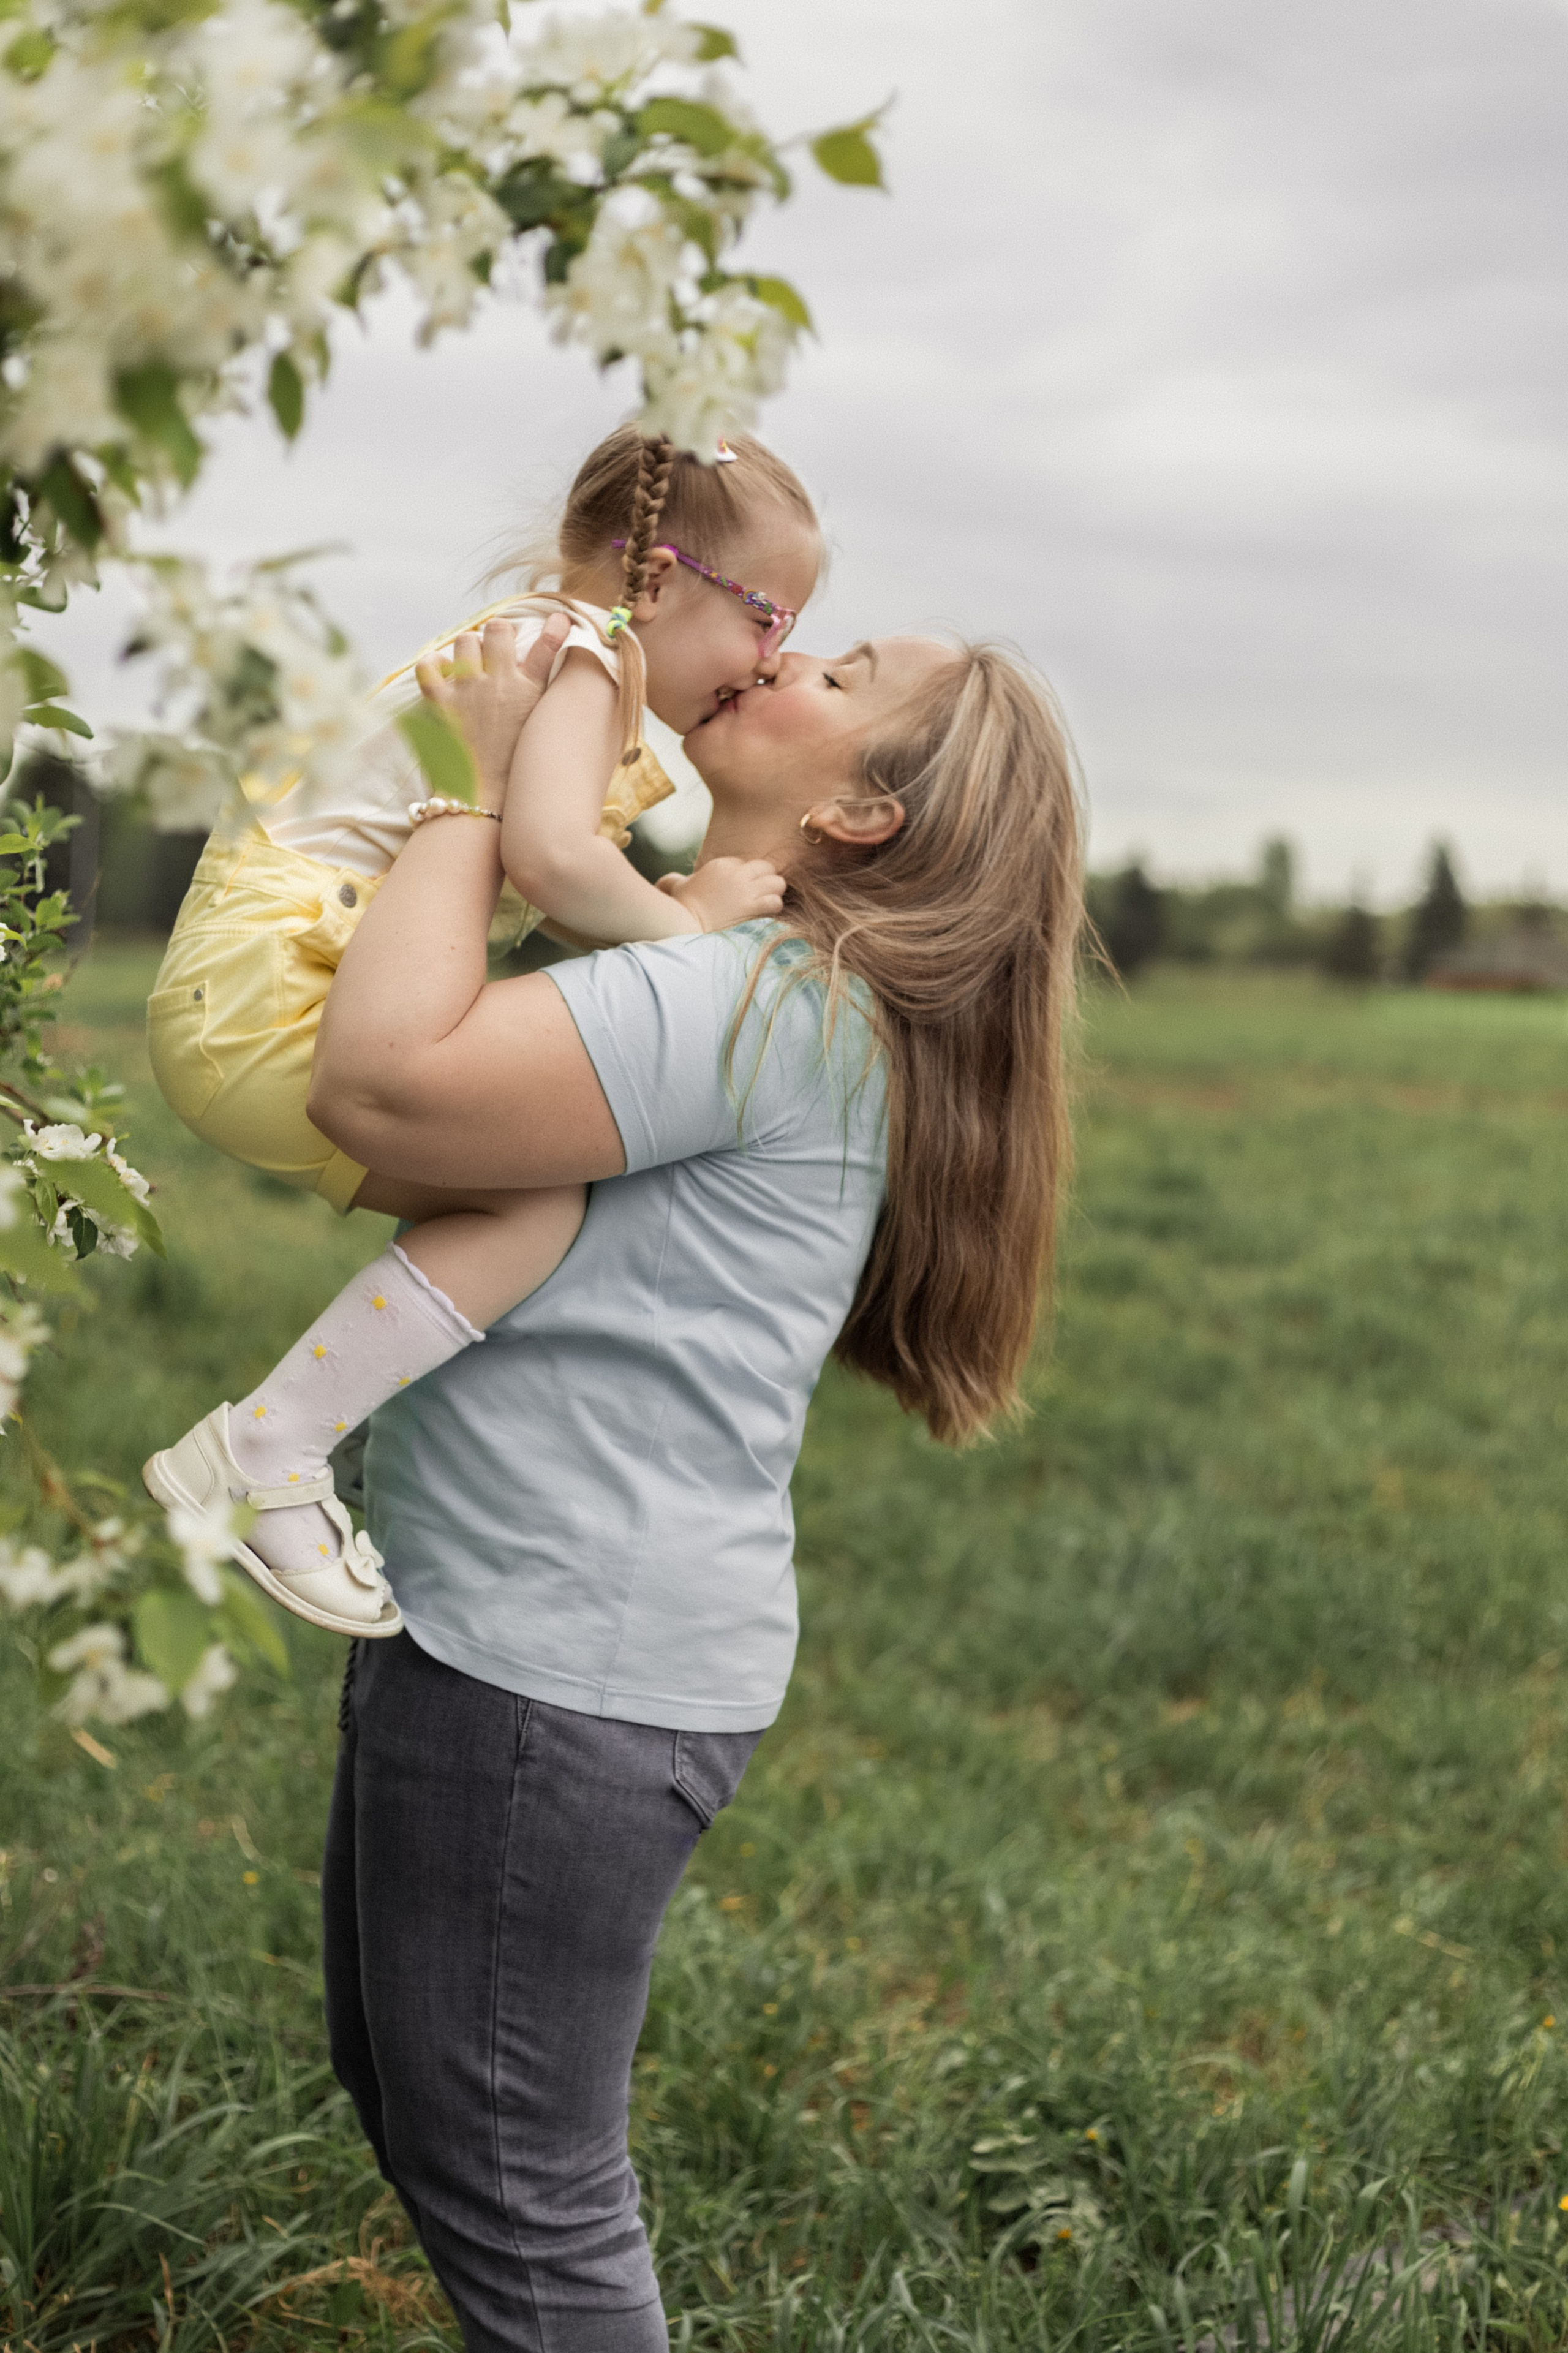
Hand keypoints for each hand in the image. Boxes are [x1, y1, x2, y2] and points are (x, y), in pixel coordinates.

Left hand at [415, 615, 569, 812]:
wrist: (483, 798)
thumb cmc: (516, 769)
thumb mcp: (540, 729)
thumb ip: (545, 698)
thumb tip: (546, 676)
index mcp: (529, 690)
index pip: (547, 643)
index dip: (553, 627)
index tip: (556, 620)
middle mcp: (500, 682)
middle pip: (497, 630)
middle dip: (497, 636)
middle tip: (496, 654)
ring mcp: (468, 689)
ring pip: (464, 641)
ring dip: (467, 650)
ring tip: (470, 669)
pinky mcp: (441, 702)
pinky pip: (429, 665)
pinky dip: (433, 665)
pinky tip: (441, 674)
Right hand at [656, 856, 786, 932]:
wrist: (685, 924)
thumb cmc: (680, 908)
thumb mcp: (677, 886)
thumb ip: (677, 880)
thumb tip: (666, 881)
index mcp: (721, 865)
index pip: (749, 864)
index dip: (750, 877)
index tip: (744, 889)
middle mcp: (736, 873)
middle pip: (767, 868)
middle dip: (767, 880)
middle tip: (762, 894)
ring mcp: (745, 889)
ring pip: (777, 883)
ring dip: (774, 894)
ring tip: (767, 904)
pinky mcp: (751, 906)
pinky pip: (775, 901)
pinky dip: (774, 907)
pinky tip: (766, 914)